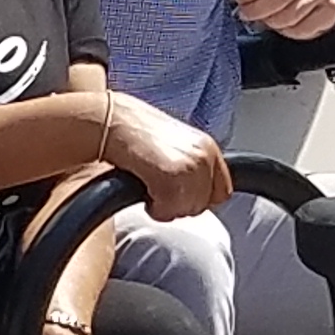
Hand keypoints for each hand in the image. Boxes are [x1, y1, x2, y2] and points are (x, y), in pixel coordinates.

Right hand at [98, 93, 232, 217]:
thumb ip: (193, 167)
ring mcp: (191, 167)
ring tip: (150, 183)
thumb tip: (199, 194)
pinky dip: (154, 208)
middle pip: (202, 206)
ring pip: (185, 211)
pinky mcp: (172, 177)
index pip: (222, 193)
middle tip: (158, 186)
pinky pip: (168, 211)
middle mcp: (205, 156)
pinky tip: (144, 186)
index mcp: (208, 147)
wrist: (113, 122)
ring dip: (165, 206)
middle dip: (179, 203)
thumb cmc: (137, 134)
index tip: (179, 195)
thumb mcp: (177, 146)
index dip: (199, 198)